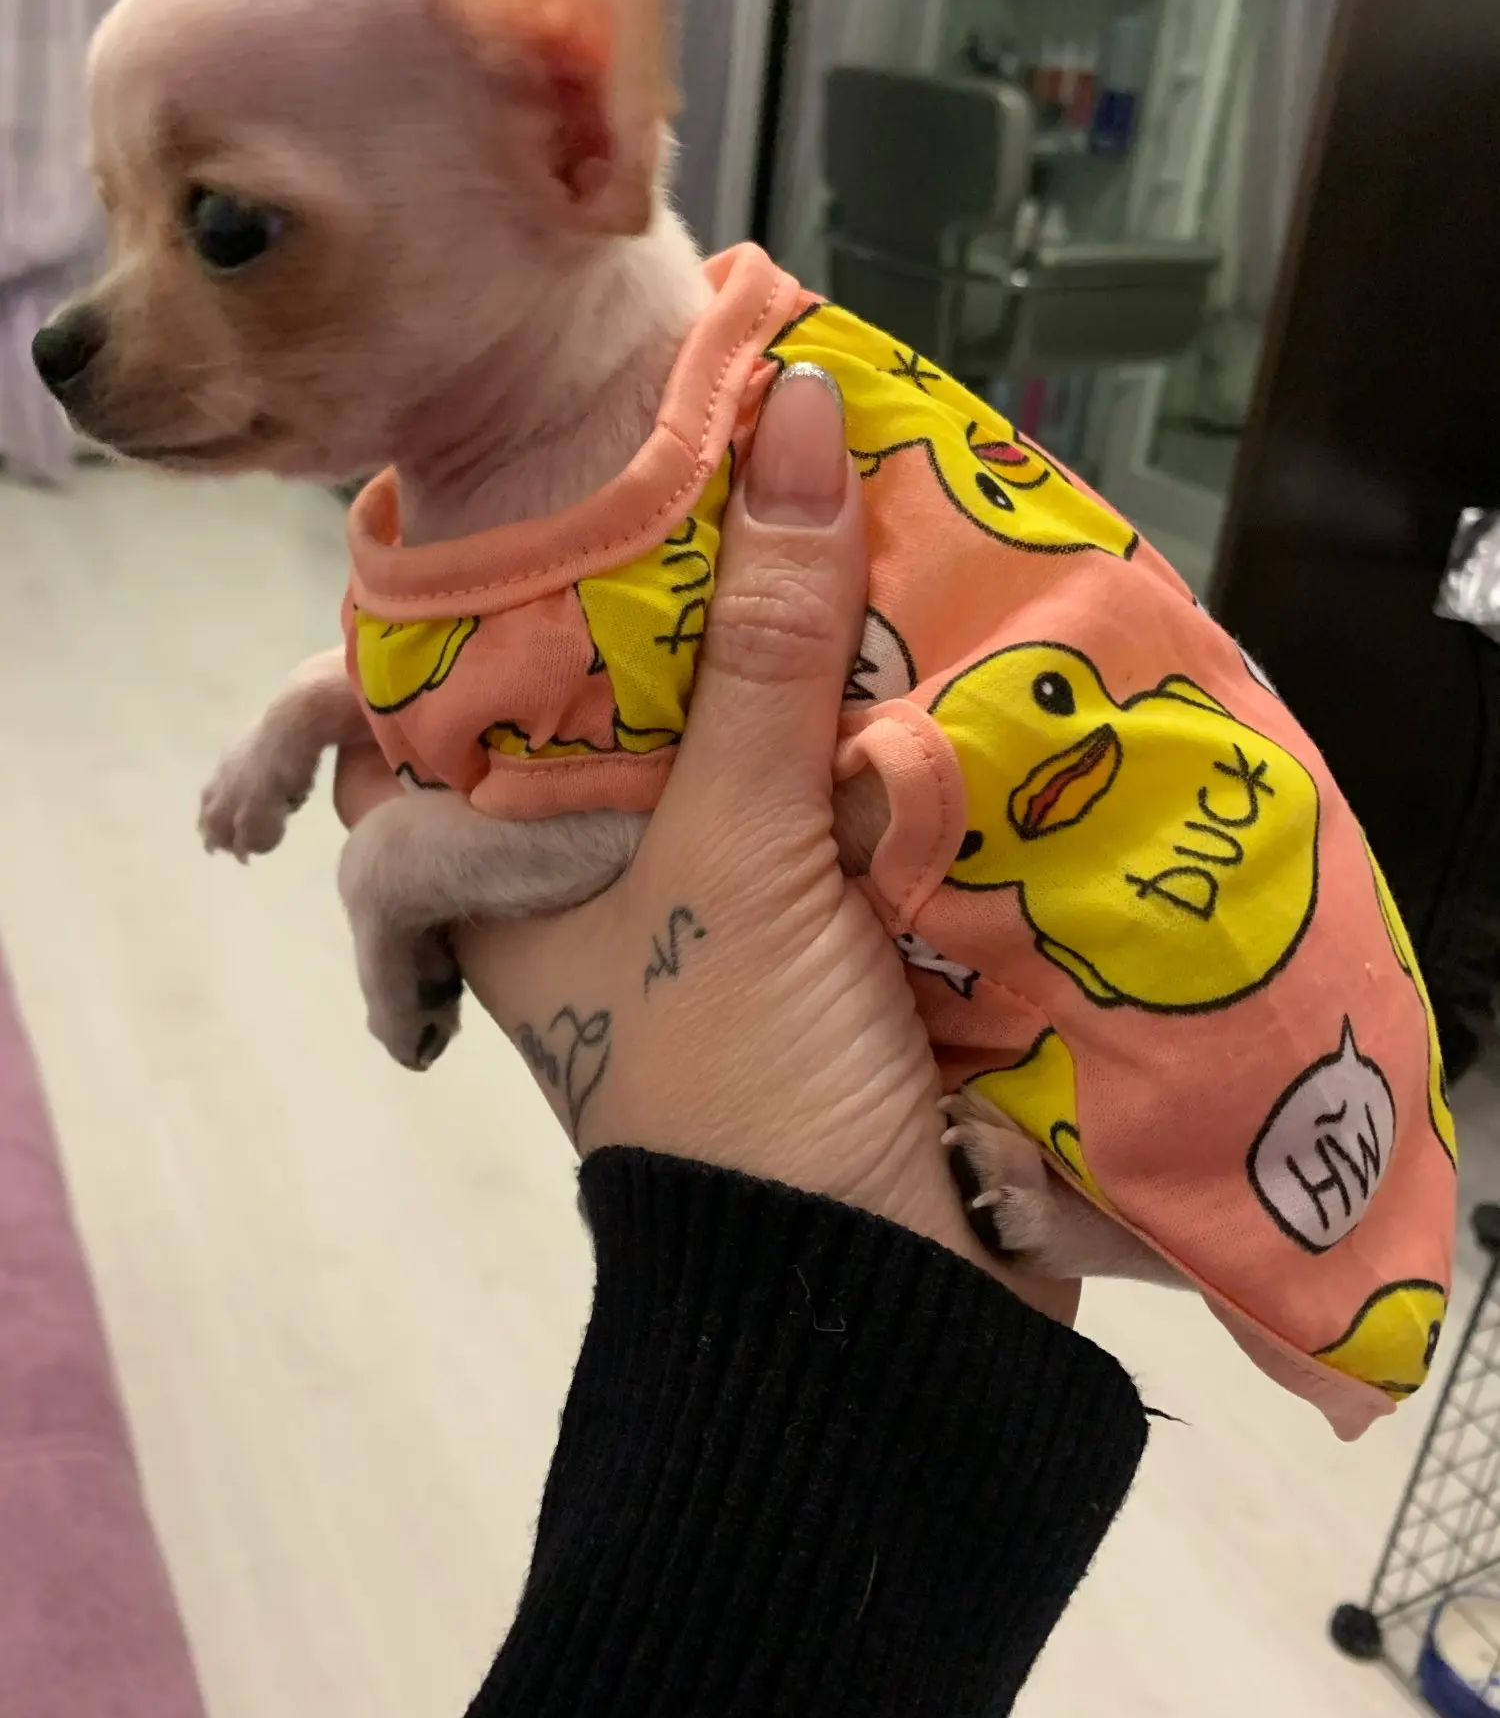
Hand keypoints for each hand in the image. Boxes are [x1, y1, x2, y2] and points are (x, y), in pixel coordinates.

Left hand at [401, 365, 1075, 1321]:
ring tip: (823, 506)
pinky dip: (857, 723)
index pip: (415, 708)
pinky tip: (910, 631)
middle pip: (594, 701)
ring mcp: (700, 905)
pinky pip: (819, 792)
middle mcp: (581, 879)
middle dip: (659, 595)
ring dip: (780, 648)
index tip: (536, 475)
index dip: (456, 597)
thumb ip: (760, 643)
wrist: (882, 1305)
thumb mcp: (736, 850)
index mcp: (495, 869)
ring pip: (720, 736)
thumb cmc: (747, 1084)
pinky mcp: (812, 930)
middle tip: (715, 458)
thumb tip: (783, 412)